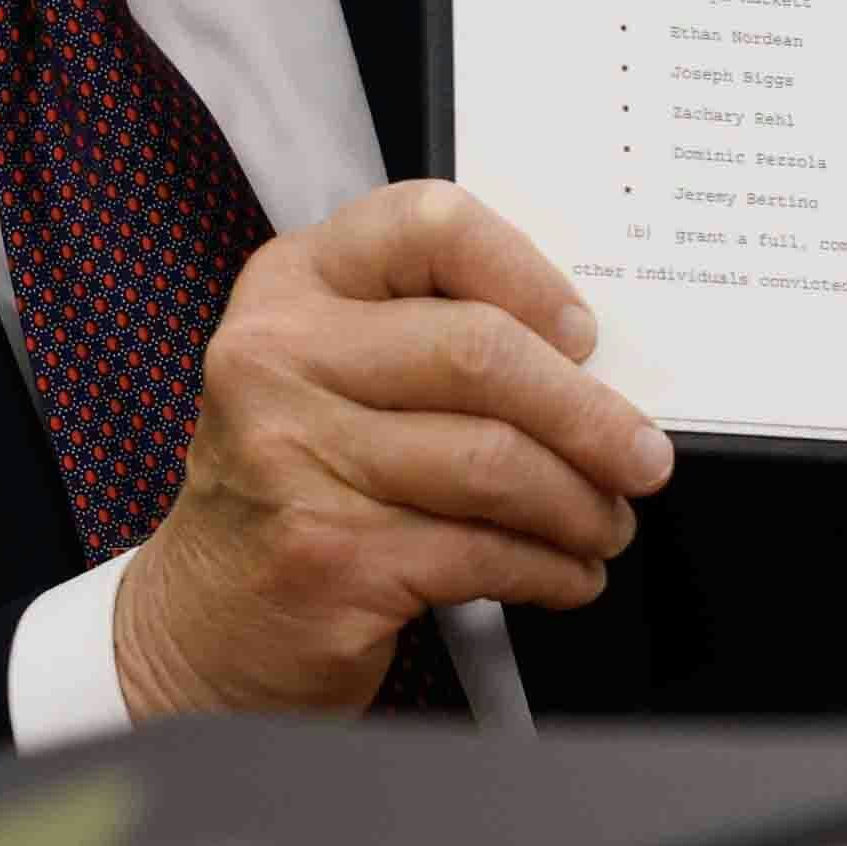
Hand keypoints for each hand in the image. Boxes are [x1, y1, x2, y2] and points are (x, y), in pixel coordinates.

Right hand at [112, 182, 671, 717]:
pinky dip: (548, 569)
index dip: (528, 274)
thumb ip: (429, 335)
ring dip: (579, 504)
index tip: (585, 336)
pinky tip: (566, 575)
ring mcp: (293, 457)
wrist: (203, 620)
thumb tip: (590, 361)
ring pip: (493, 463)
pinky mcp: (327, 554)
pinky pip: (480, 551)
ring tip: (606, 525)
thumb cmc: (297, 482)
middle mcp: (278, 357)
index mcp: (291, 284)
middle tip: (643, 457)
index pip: (429, 225)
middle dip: (589, 415)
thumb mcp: (331, 375)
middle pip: (479, 355)